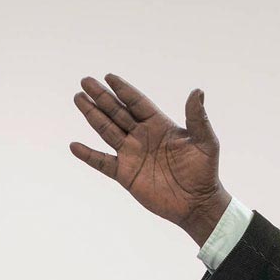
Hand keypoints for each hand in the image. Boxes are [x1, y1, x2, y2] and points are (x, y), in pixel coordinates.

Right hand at [70, 75, 231, 244]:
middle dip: (101, 97)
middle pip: (117, 112)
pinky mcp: (125, 174)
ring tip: (78, 99)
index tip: (108, 76)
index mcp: (159, 125)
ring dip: (92, 115)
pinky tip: (74, 146)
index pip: (137, 102)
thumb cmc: (204, 171)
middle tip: (85, 81)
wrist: (196, 203)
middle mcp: (142, 136)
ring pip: (107, 131)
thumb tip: (197, 91)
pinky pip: (102, 162)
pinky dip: (88, 155)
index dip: (123, 89)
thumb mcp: (205, 141)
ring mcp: (132, 155)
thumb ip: (197, 117)